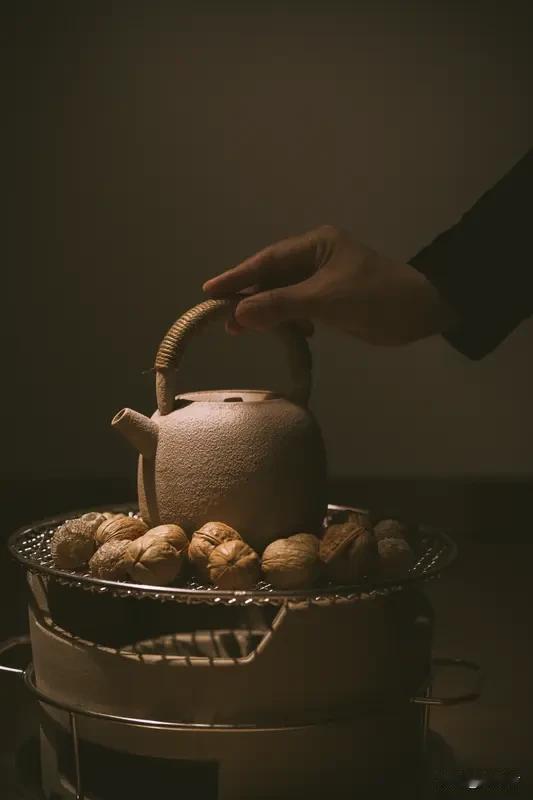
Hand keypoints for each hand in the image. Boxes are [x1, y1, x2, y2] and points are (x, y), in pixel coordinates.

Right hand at [203, 225, 455, 344]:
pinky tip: (288, 334)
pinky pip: (301, 308)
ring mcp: (325, 280)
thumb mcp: (325, 300)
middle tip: (222, 318)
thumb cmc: (375, 297)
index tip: (209, 291)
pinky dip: (291, 321)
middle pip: (273, 277)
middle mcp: (317, 258)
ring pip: (286, 295)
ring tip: (242, 330)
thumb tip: (238, 315)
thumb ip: (281, 306)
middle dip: (249, 297)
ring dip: (268, 312)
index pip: (268, 260)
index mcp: (316, 245)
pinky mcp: (334, 301)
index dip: (237, 276)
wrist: (423, 312)